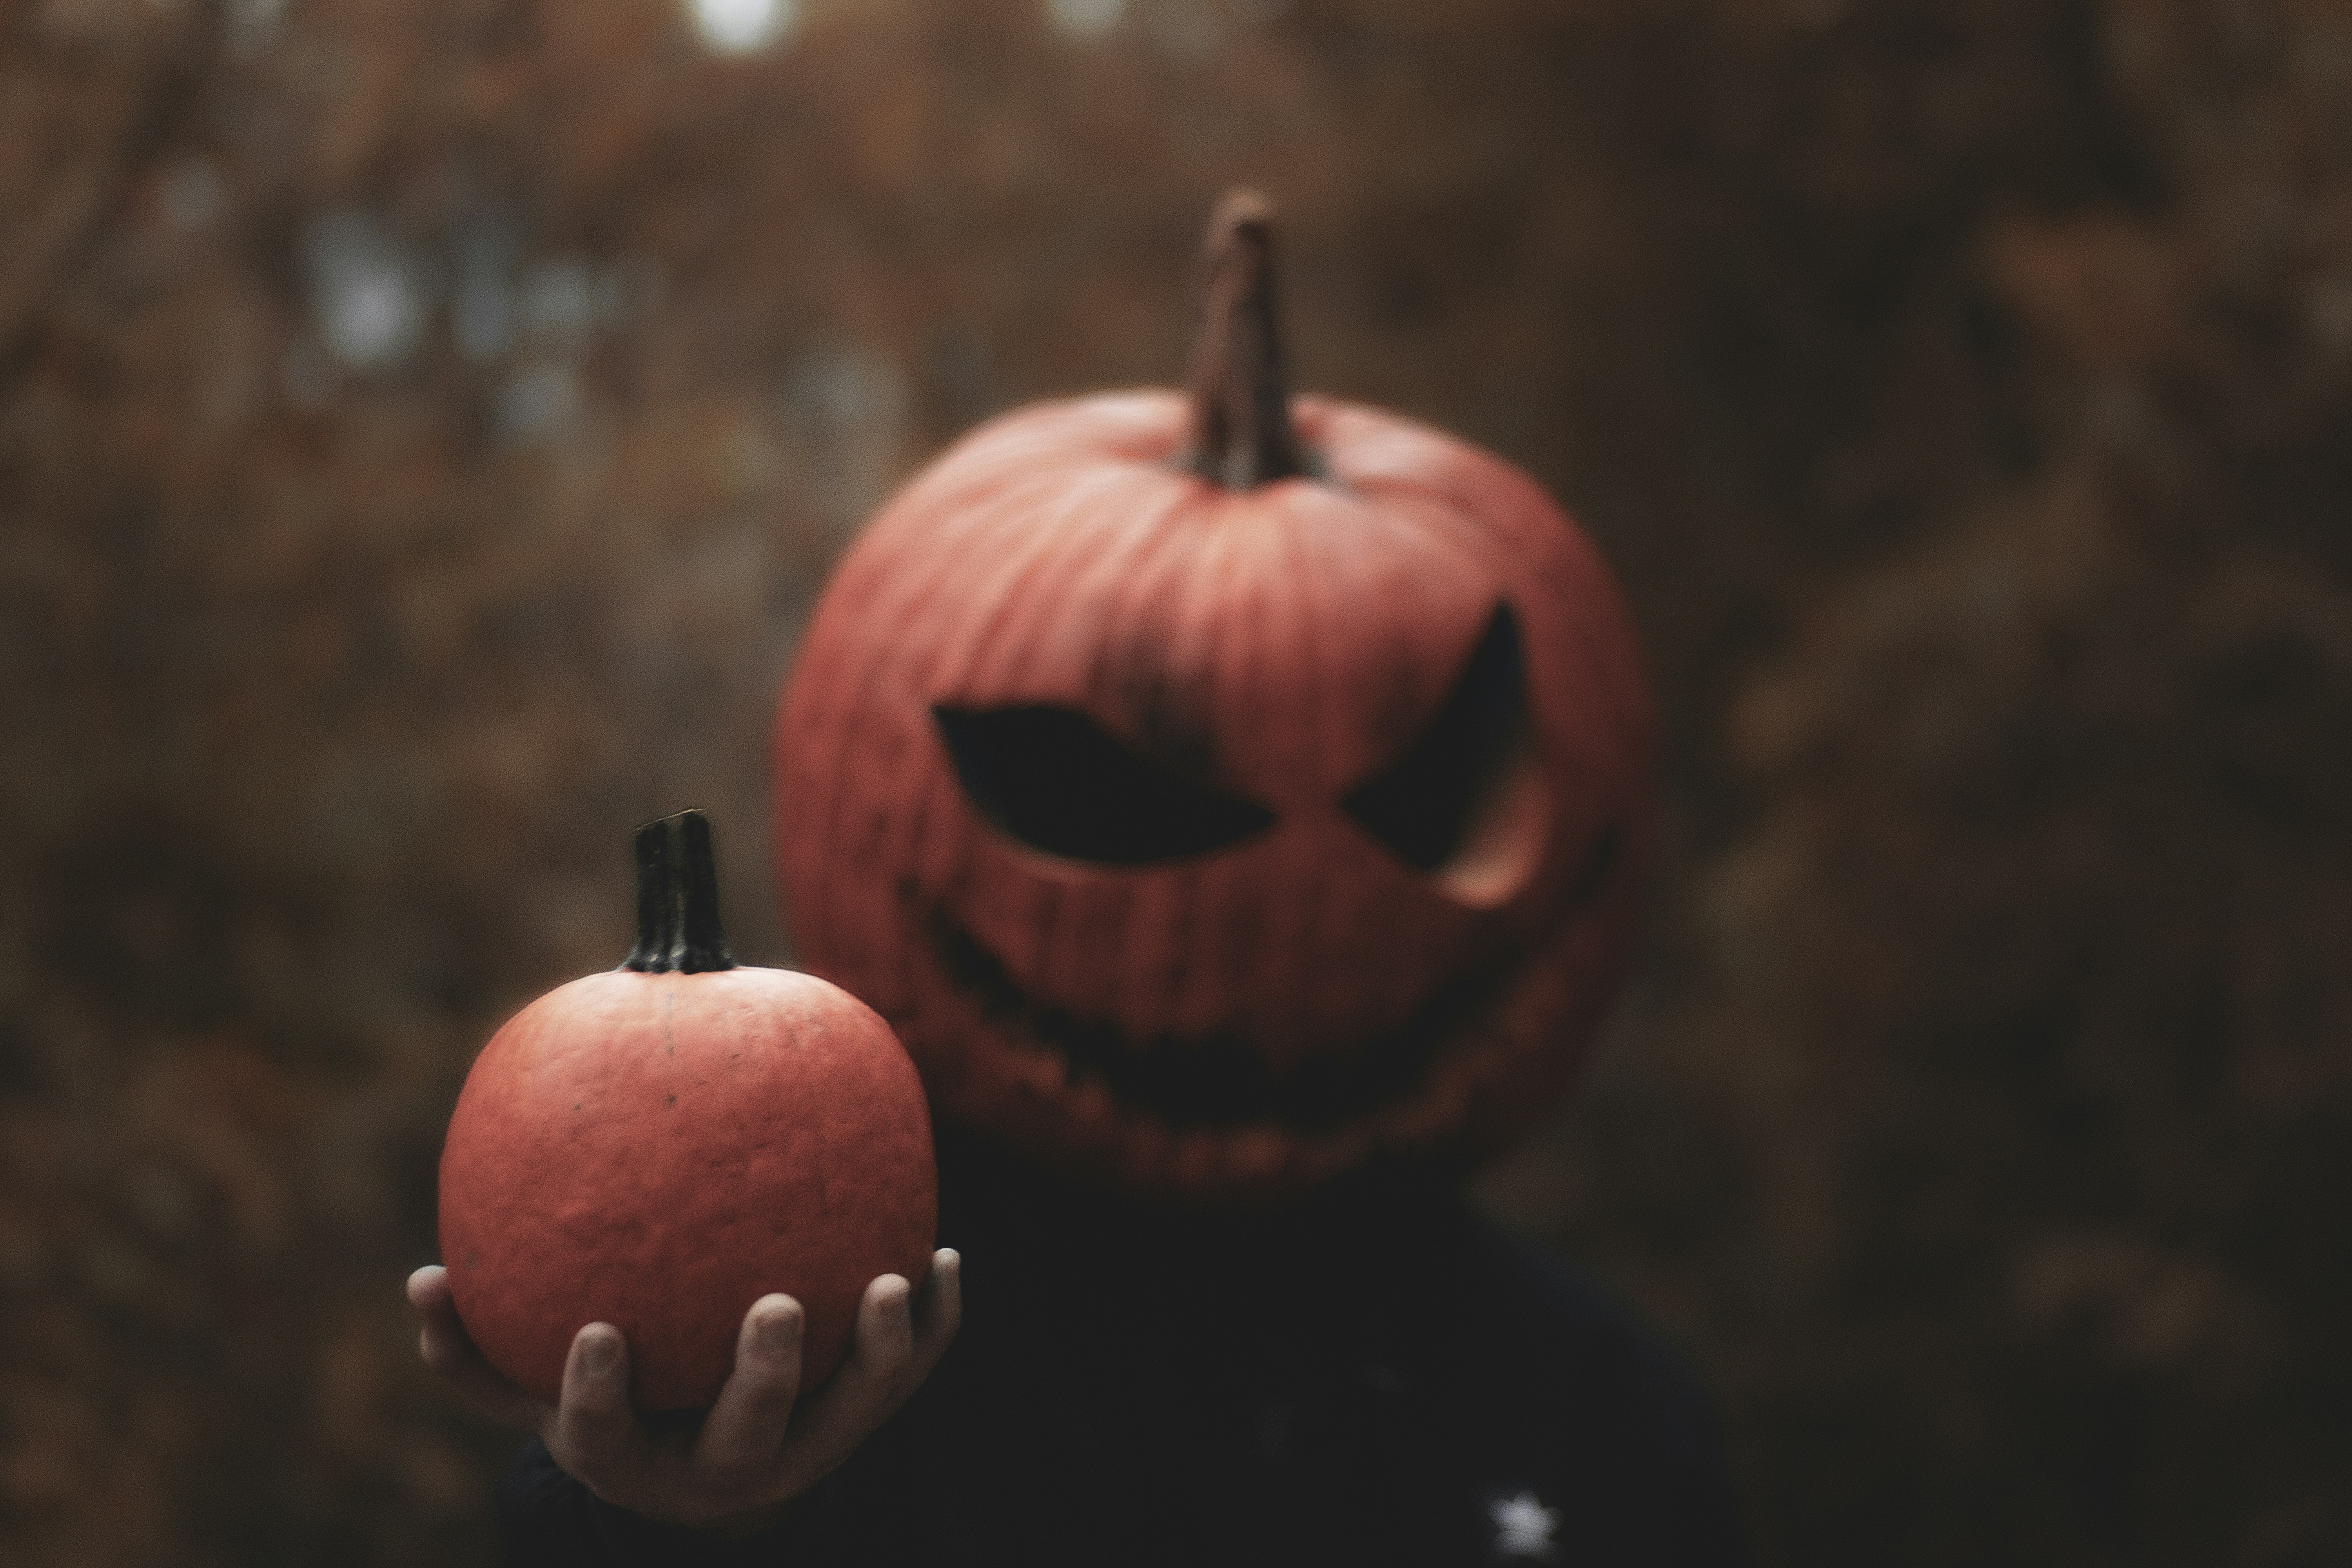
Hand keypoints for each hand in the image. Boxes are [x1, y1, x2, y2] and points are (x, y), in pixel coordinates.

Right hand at [405, 1251, 961, 1533]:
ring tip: (895, 1280)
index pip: (608, 1439)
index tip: (598, 1330)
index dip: (599, 1395)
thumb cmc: (612, 1412)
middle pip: (749, 1437)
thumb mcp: (535, 1395)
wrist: (708, 1482)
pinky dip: (932, 1328)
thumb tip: (422, 1279)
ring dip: (876, 1354)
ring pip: (850, 1416)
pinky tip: (944, 1257)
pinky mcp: (861, 1426)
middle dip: (764, 1377)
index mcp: (636, 1461)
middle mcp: (725, 1468)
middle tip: (775, 1304)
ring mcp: (804, 1452)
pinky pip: (908, 1381)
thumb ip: (476, 1351)